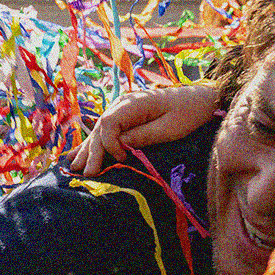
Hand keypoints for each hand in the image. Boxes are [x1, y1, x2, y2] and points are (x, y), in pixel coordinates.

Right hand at [68, 83, 218, 175]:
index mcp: (133, 103)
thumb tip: (120, 146)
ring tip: (74, 168)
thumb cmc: (189, 113)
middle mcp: (123, 104)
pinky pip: (105, 132)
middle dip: (92, 152)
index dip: (109, 143)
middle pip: (100, 129)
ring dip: (88, 150)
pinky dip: (93, 145)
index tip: (121, 158)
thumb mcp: (169, 128)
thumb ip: (143, 136)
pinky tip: (77, 155)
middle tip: (87, 174)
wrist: (200, 100)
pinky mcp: (125, 118)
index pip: (109, 123)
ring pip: (99, 131)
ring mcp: (122, 110)